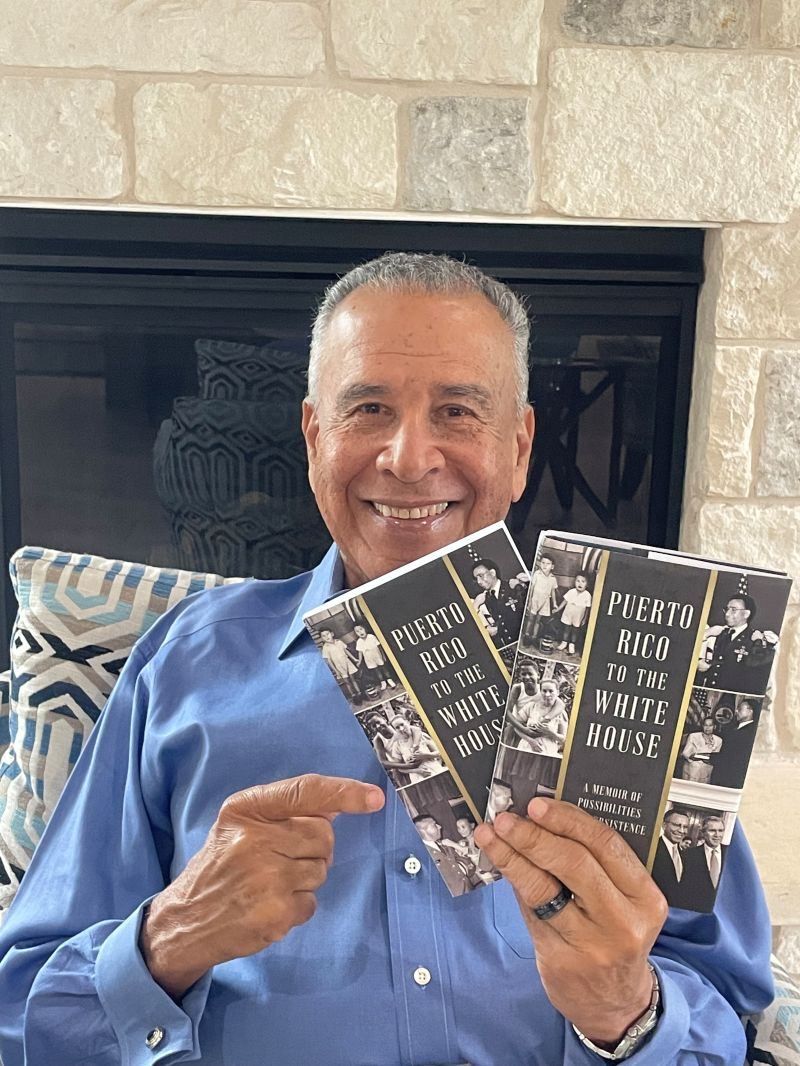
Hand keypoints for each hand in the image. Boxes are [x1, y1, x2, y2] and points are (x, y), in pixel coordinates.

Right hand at [140, 773, 383, 1000]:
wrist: (183, 920)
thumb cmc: (221, 866)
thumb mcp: (241, 825)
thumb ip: (285, 811)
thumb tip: (335, 806)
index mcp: (245, 809)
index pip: (306, 791)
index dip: (345, 793)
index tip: (374, 798)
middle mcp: (253, 839)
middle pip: (323, 835)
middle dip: (313, 850)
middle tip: (280, 861)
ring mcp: (264, 878)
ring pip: (320, 871)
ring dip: (303, 880)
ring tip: (268, 884)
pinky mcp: (273, 914)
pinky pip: (311, 903)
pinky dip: (296, 906)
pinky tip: (268, 906)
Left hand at [474, 799, 666, 1047]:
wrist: (615, 1003)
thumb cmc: (614, 936)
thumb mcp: (623, 901)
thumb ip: (594, 863)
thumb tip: (543, 819)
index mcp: (645, 897)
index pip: (606, 844)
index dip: (568, 819)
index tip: (537, 804)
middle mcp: (623, 921)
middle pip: (574, 864)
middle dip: (534, 836)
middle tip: (506, 819)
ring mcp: (592, 945)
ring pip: (544, 889)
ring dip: (511, 856)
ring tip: (490, 836)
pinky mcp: (562, 961)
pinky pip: (531, 912)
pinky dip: (515, 884)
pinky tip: (501, 865)